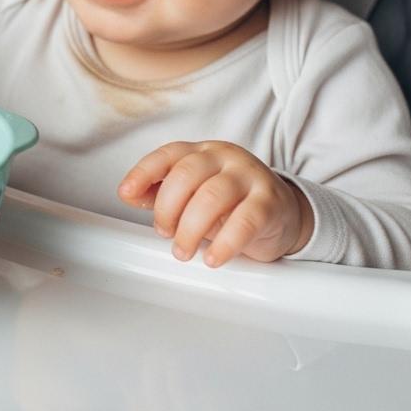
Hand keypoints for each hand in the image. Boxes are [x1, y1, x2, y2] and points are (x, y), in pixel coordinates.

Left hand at [116, 141, 312, 267]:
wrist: (284, 213)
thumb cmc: (232, 203)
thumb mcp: (194, 194)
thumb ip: (162, 193)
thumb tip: (129, 194)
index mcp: (202, 152)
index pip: (168, 155)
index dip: (143, 173)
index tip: (126, 193)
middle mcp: (225, 158)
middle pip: (186, 174)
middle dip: (167, 208)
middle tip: (164, 232)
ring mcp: (249, 177)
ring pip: (212, 197)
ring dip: (190, 230)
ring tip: (184, 251)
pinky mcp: (270, 202)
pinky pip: (244, 221)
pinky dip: (224, 244)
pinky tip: (212, 258)